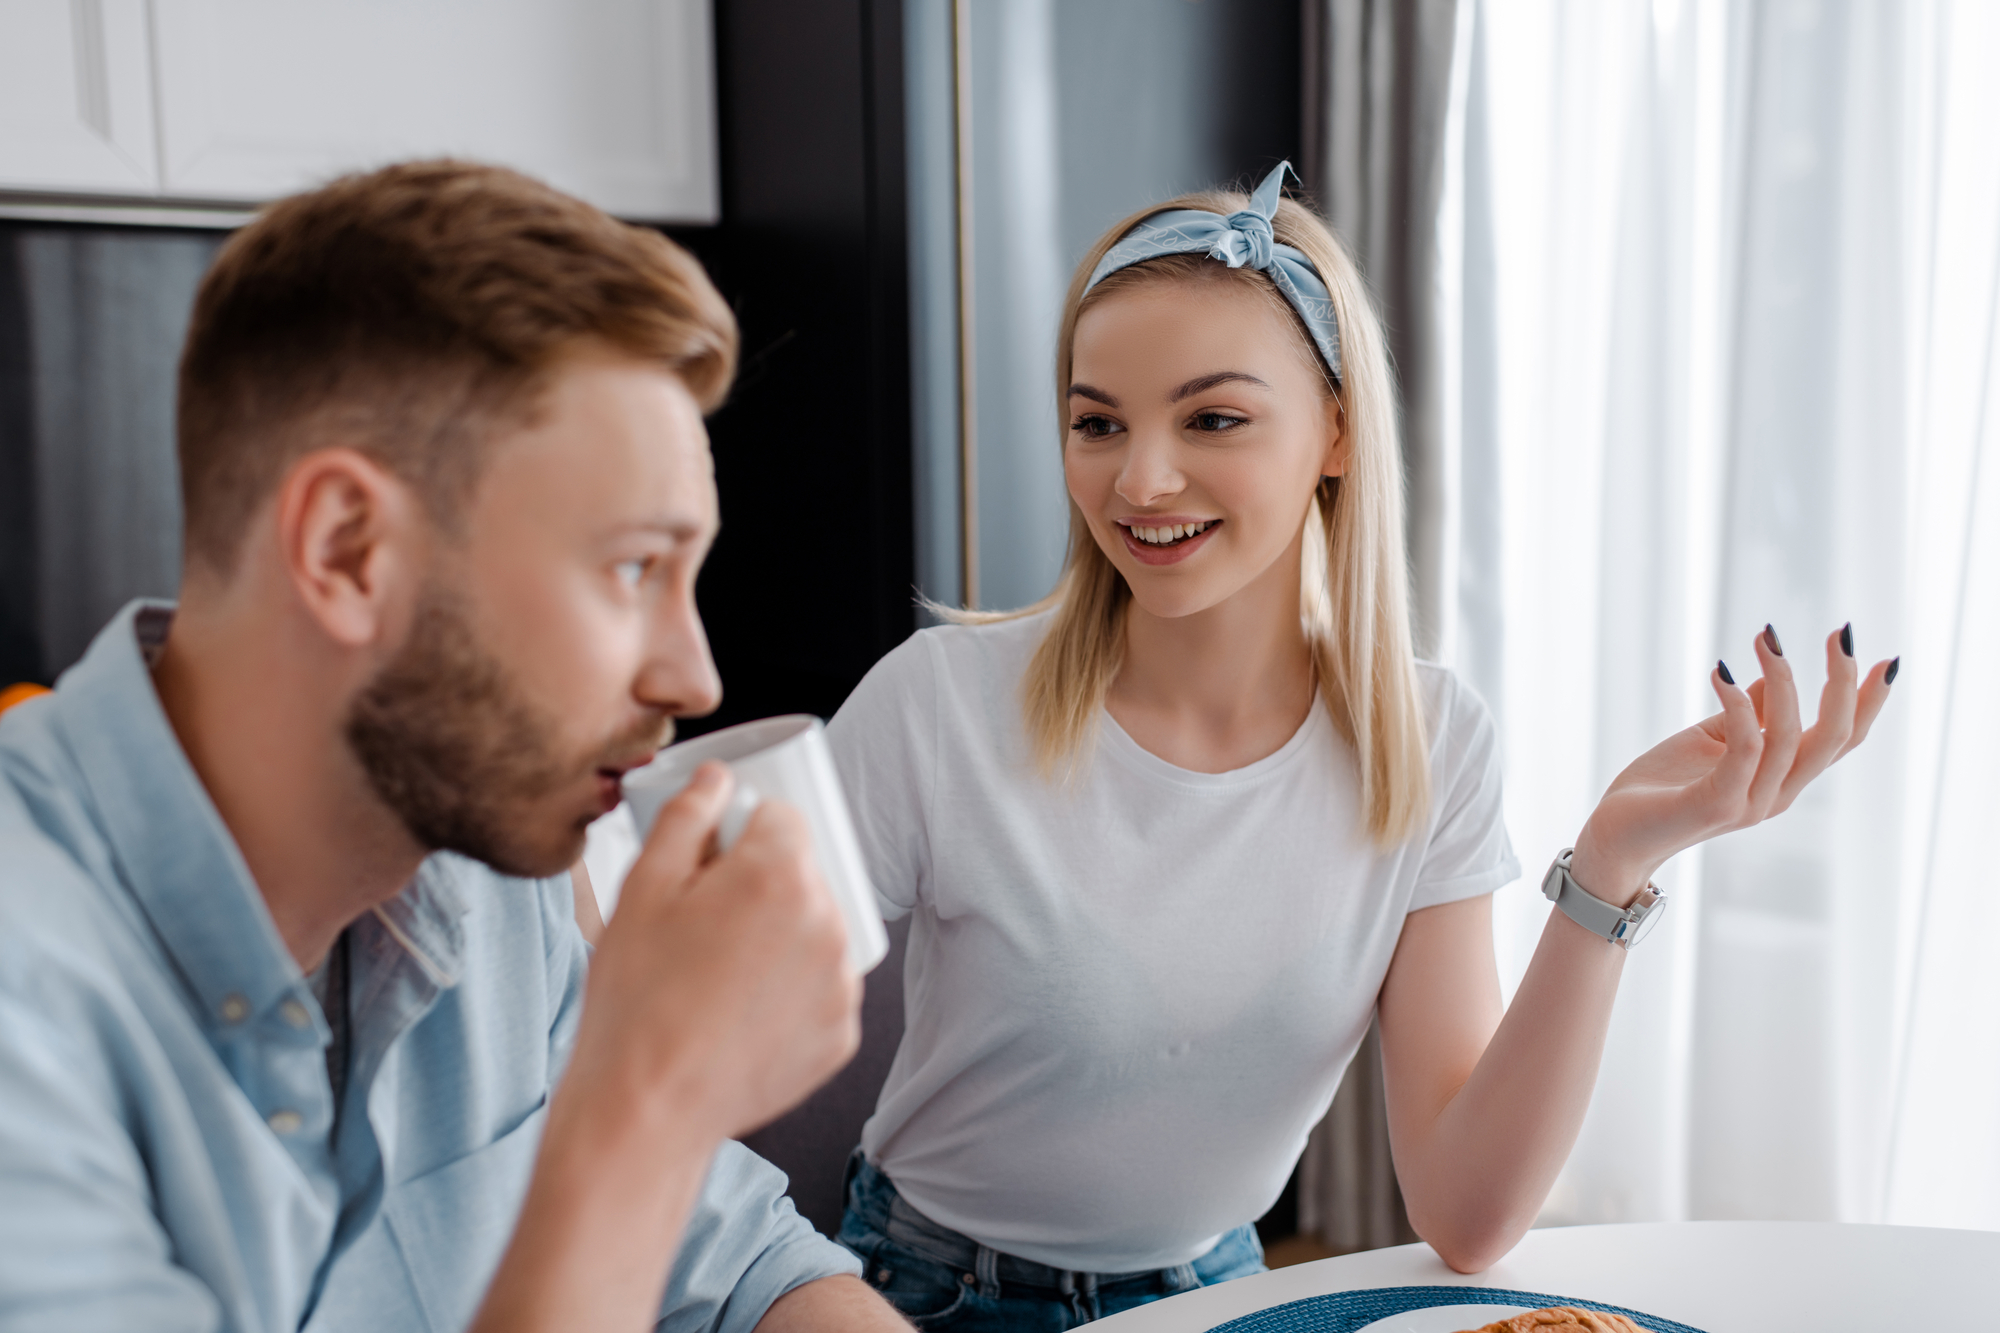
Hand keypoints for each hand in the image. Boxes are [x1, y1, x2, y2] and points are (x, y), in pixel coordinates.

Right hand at [562, 762, 859, 1142]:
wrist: (646, 1107)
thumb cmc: (637, 997)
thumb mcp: (642, 889)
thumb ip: (686, 818)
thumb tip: (717, 778)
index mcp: (781, 874)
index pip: (785, 817)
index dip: (747, 831)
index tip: (718, 860)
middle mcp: (828, 923)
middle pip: (807, 875)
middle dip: (766, 883)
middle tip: (710, 922)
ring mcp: (841, 984)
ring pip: (818, 931)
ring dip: (785, 935)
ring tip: (722, 970)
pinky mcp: (842, 1033)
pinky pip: (823, 988)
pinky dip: (793, 989)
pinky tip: (744, 1007)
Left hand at [1571, 625, 1895, 904]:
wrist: (1616, 836)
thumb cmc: (1662, 787)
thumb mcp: (1712, 739)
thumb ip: (1750, 714)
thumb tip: (1777, 673)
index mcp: (1783, 779)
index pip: (1842, 740)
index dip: (1868, 701)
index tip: (1887, 658)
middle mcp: (1778, 794)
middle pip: (1835, 738)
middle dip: (1843, 682)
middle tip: (1840, 633)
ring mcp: (1750, 803)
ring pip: (1790, 735)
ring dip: (1783, 678)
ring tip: (1765, 637)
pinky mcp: (1716, 805)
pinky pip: (1745, 748)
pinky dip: (1739, 705)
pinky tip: (1720, 673)